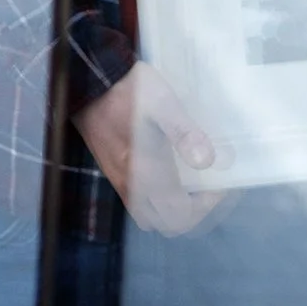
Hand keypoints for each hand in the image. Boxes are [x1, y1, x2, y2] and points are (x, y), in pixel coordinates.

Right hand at [71, 61, 222, 234]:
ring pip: (151, 217)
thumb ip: (185, 133)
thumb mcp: (163, 103)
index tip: (219, 184)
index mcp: (146, 174)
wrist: (87, 81)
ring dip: (174, 210)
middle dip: (193, 213)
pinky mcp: (113, 172)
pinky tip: (168, 174)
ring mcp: (120, 181)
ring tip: (191, 185)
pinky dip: (159, 201)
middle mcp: (132, 185)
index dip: (206, 207)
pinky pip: (139, 203)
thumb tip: (212, 162)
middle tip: (208, 188)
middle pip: (167, 224)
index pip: (181, 215)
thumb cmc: (128, 90)